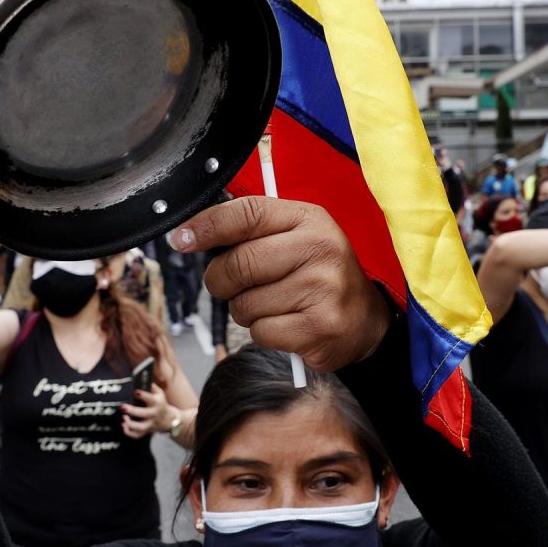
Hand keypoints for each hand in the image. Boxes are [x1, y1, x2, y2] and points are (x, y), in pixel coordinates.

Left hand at [122, 383, 173, 438]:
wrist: (169, 420)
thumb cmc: (160, 402)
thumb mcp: (159, 393)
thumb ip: (151, 386)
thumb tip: (141, 376)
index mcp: (157, 403)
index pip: (151, 399)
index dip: (143, 395)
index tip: (135, 391)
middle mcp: (154, 414)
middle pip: (144, 414)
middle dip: (133, 411)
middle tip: (122, 406)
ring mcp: (150, 424)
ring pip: (141, 427)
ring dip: (131, 424)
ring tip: (123, 419)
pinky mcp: (146, 431)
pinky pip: (137, 435)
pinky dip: (129, 433)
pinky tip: (123, 426)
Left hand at [173, 198, 388, 371]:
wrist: (366, 321)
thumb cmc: (319, 274)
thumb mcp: (296, 236)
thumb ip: (251, 229)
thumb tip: (188, 235)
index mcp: (309, 219)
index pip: (247, 214)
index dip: (207, 226)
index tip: (182, 239)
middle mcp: (319, 249)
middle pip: (237, 264)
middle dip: (221, 280)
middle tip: (232, 285)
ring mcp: (321, 290)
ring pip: (244, 304)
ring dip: (246, 310)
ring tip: (274, 305)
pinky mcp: (318, 329)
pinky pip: (260, 333)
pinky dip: (263, 333)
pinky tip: (286, 324)